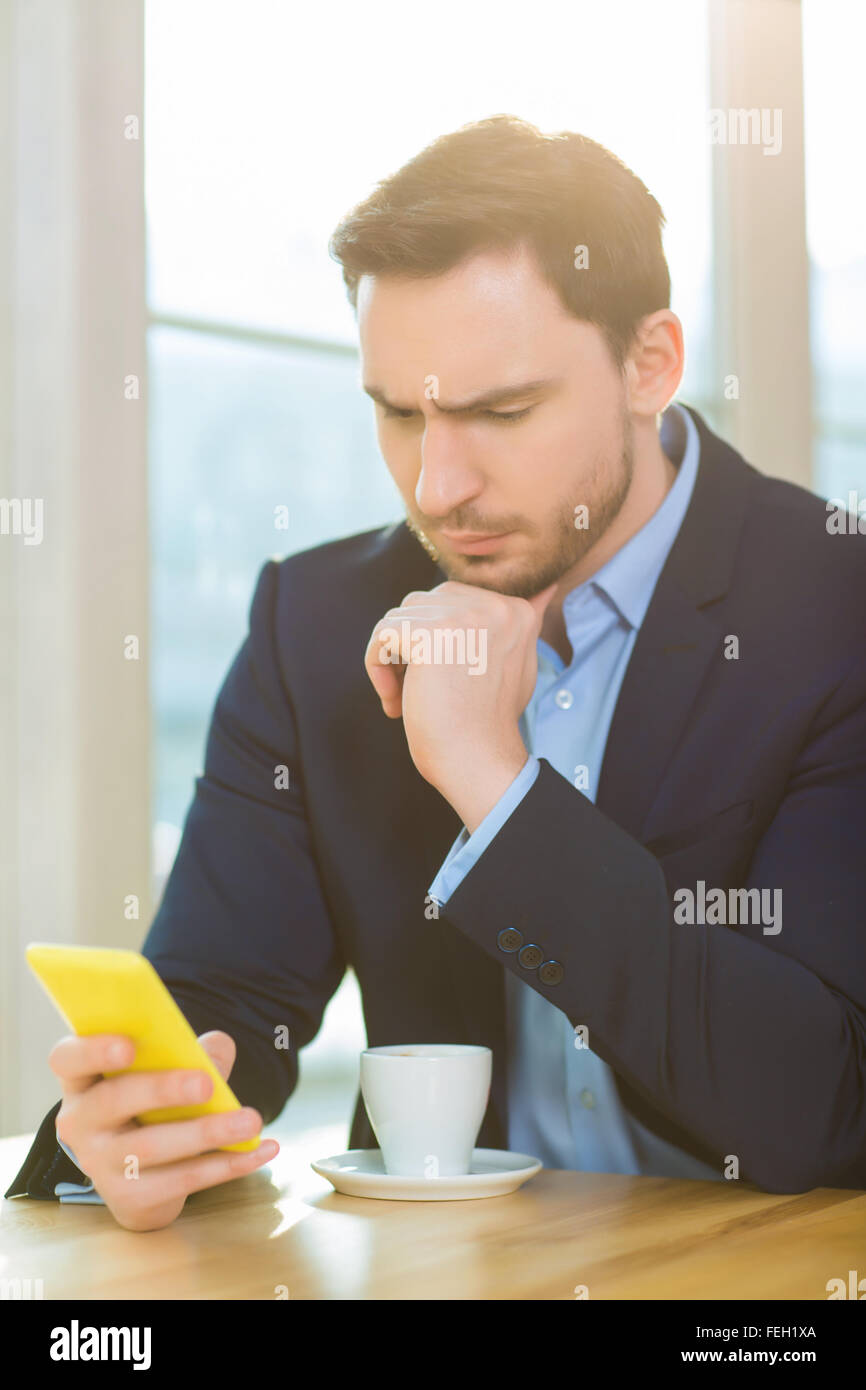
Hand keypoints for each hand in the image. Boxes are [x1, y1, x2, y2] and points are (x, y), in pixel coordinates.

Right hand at [50, 1030, 278, 1231]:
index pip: (68, 1058)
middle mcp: (81, 1122)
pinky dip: (228, 1164)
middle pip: (113, 1101)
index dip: (94, 1049)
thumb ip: (190, 1052)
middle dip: (162, 1089)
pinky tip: (264, 1150)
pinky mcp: (130, 1198)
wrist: (144, 1175)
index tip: (129, 1045)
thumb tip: (217, 1047)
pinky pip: (182, 1180)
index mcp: (83, 1079)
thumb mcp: (164, 1072)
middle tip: (205, 1083)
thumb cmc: (152, 1105)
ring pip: (150, 1147)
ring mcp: (101, 1164)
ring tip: (251, 1121)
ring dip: (206, 1132)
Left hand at [365, 580, 555, 831]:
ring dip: (393, 659)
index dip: (435, 640)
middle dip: (410, 644)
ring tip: (403, 698)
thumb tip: (547, 588)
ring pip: (399, 617)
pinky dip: (378, 669)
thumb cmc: (490, 723)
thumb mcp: (518, 665)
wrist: (479, 761)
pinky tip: (394, 704)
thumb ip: (515, 629)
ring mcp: (461, 616)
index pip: (452, 601)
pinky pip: (382, 634)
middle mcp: (493, 605)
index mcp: (515, 610)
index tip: (442, 681)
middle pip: (423, 603)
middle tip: (415, 690)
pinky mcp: (429, 633)